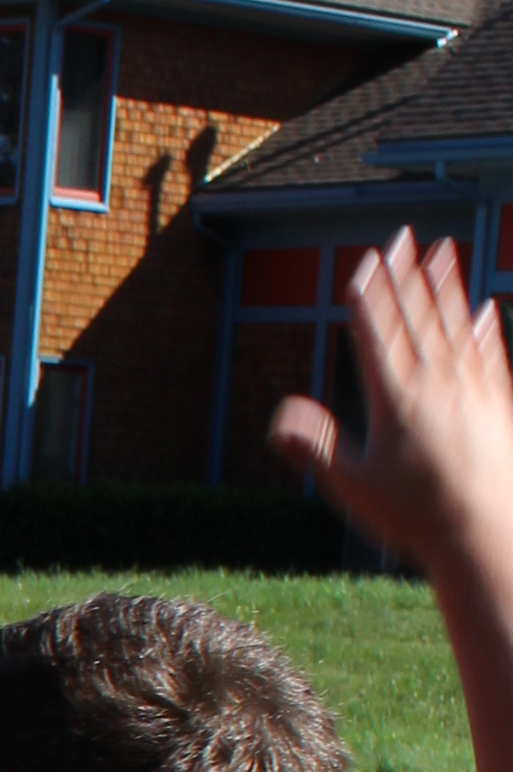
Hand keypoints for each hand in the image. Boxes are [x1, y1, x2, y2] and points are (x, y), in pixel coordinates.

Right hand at [274, 233, 512, 572]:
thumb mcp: (353, 487)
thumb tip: (279, 416)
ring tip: (443, 252)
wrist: (485, 534)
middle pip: (417, 318)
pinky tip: (487, 310)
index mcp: (396, 401)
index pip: (378, 336)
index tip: (364, 264)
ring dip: (447, 287)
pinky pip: (490, 356)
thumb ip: (316, 447)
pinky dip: (486, 329)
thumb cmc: (415, 518)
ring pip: (456, 327)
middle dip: (405, 275)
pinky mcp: (498, 406)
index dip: (368, 297)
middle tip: (400, 237)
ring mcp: (471, 392)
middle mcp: (436, 386)